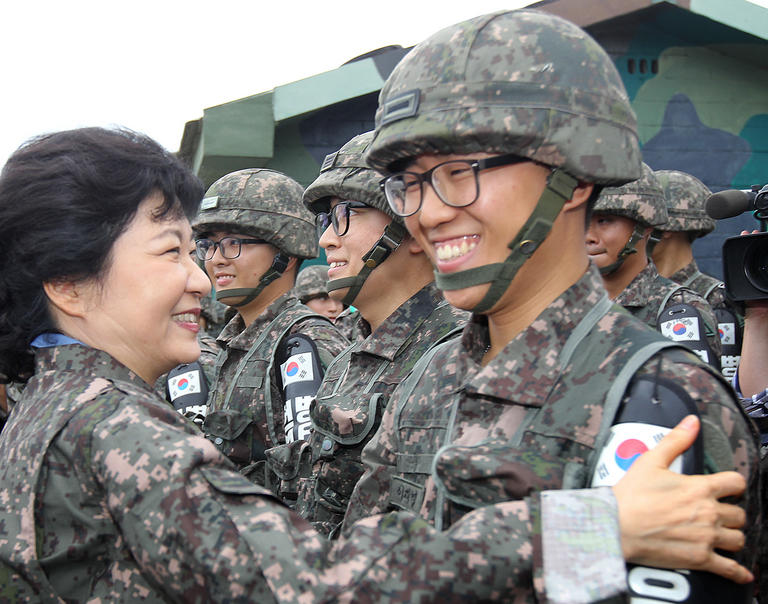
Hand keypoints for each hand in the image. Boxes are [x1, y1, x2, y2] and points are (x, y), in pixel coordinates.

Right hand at [612, 415, 752, 583]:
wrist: (615, 526)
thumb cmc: (630, 496)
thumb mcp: (651, 461)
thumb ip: (676, 440)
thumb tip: (691, 423)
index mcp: (700, 488)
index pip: (736, 483)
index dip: (733, 484)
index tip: (728, 488)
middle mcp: (709, 512)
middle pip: (739, 513)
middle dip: (730, 512)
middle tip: (718, 513)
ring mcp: (706, 537)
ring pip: (738, 538)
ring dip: (732, 536)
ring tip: (722, 535)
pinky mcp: (700, 559)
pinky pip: (729, 568)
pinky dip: (737, 572)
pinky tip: (741, 573)